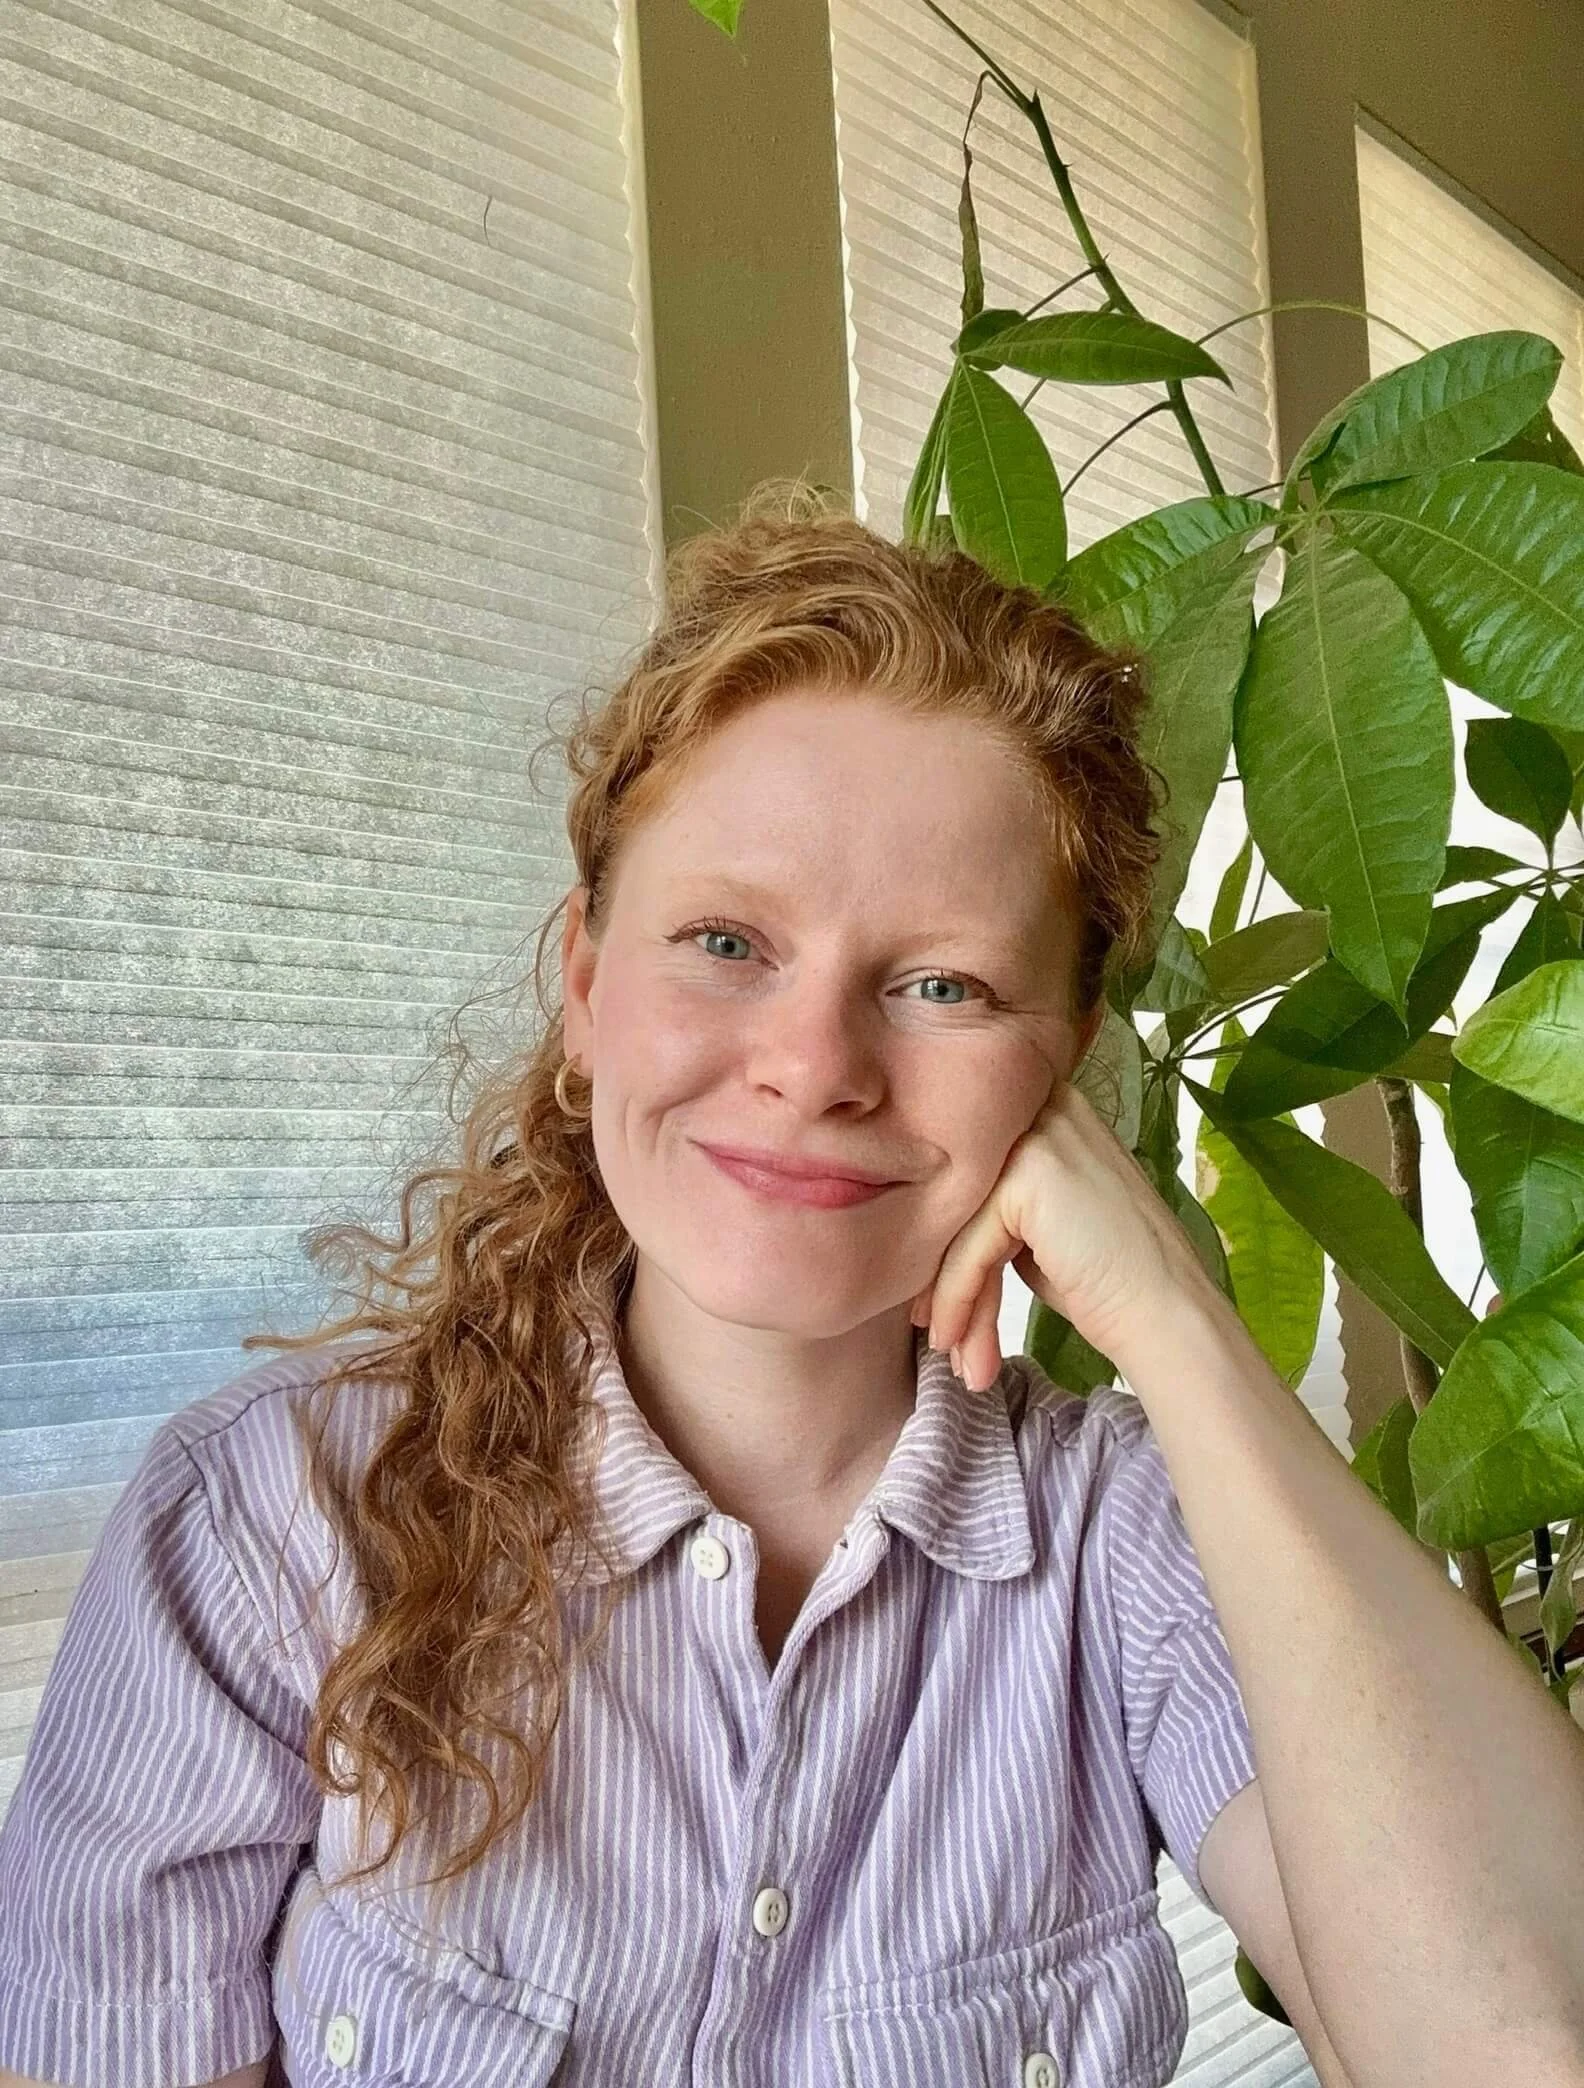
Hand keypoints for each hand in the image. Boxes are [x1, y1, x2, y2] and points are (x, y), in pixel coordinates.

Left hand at [910, 1079, 1214, 1392]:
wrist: (1169, 1315)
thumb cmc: (1111, 1279)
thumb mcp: (1041, 1227)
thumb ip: (992, 1208)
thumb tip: (921, 1232)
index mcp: (1051, 1110)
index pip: (972, 1173)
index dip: (944, 1240)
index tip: (931, 1303)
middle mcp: (1046, 1107)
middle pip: (961, 1197)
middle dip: (943, 1274)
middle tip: (937, 1333)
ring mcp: (1040, 1136)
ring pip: (960, 1225)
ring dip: (953, 1299)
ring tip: (956, 1355)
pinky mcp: (1029, 1174)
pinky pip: (969, 1246)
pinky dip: (959, 1299)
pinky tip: (960, 1343)